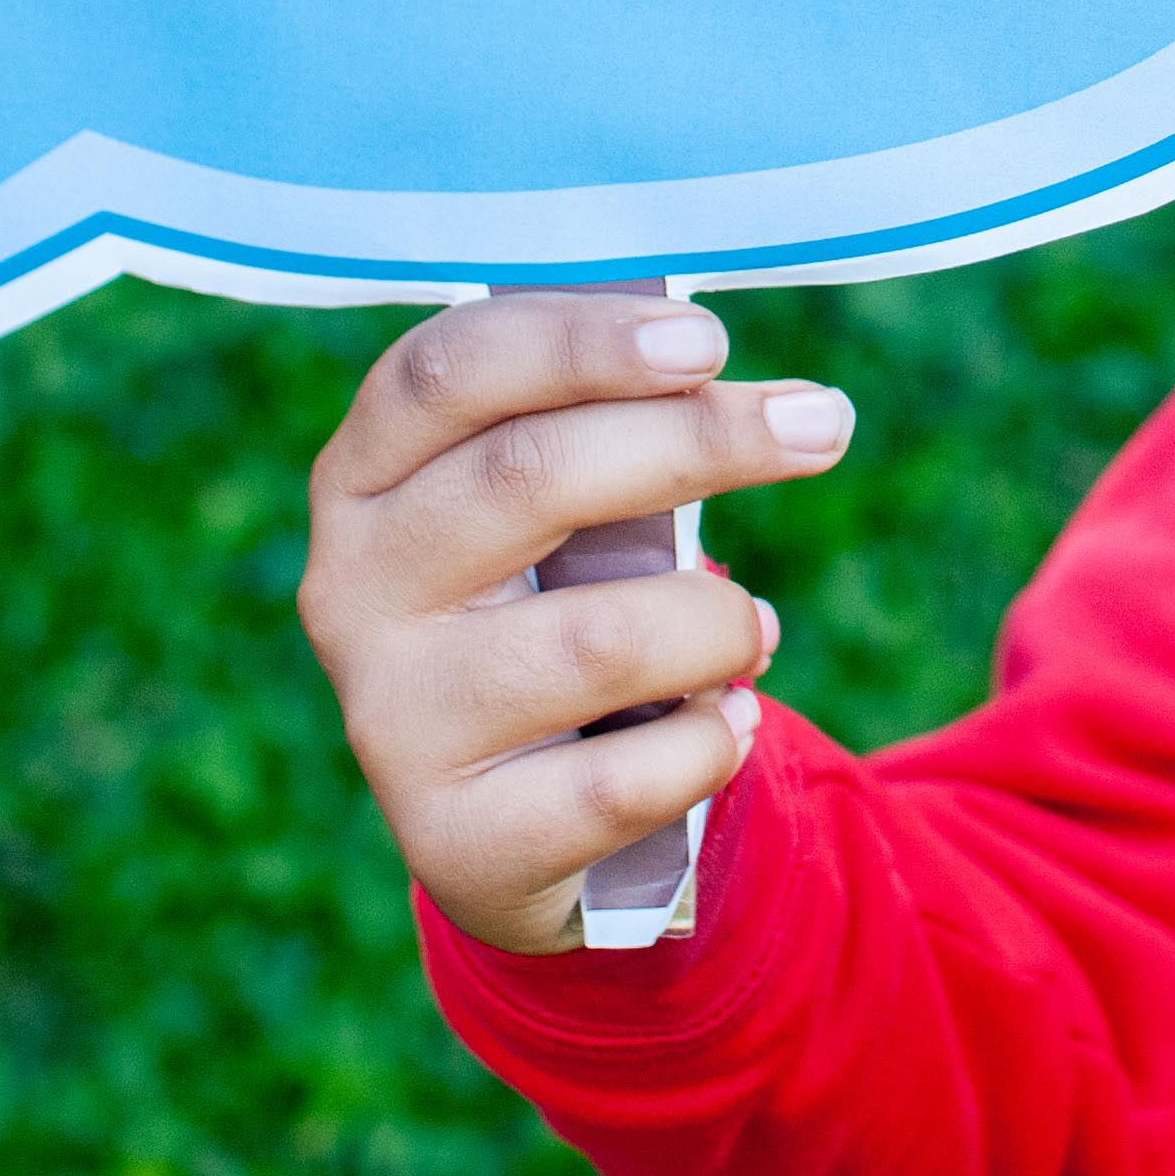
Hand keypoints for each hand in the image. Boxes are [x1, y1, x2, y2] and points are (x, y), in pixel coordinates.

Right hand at [298, 291, 850, 953]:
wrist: (502, 825)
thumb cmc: (547, 609)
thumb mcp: (544, 510)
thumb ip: (603, 430)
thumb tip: (757, 392)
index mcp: (363, 476)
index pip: (445, 372)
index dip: (577, 342)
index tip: (706, 338)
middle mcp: (353, 588)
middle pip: (526, 478)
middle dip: (696, 440)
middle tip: (821, 424)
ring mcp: (393, 718)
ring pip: (598, 637)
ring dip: (715, 621)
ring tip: (754, 629)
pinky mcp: (454, 837)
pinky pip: (625, 778)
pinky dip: (710, 741)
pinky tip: (731, 724)